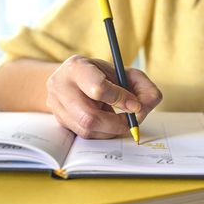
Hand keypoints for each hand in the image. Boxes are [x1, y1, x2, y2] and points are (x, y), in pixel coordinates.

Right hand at [46, 55, 161, 138]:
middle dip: (117, 123)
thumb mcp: (123, 72)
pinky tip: (107, 121)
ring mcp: (57, 106)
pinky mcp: (60, 122)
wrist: (70, 79)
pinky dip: (102, 132)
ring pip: (87, 130)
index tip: (135, 105)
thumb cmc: (100, 75)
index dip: (121, 100)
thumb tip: (147, 105)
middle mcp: (61, 86)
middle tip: (131, 121)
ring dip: (111, 129)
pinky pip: (85, 135)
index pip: (99, 88)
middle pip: (90, 117)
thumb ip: (142, 86)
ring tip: (118, 118)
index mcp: (77, 67)